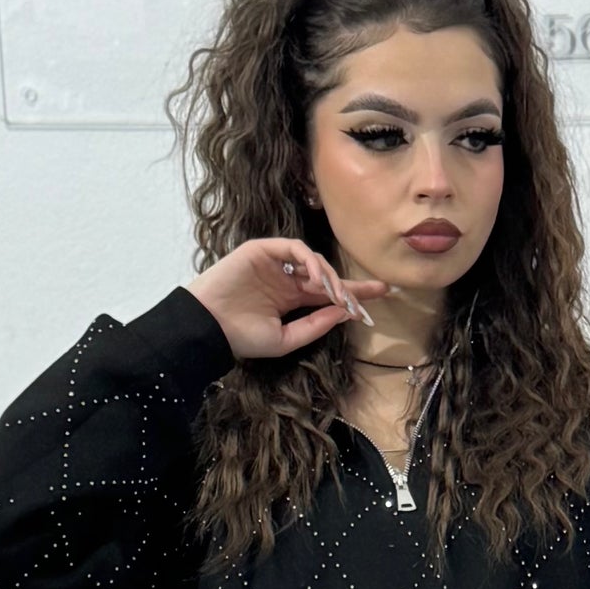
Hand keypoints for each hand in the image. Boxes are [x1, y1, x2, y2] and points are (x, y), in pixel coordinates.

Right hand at [184, 237, 390, 361]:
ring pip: (314, 262)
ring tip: (338, 297)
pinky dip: (311, 261)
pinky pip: (295, 249)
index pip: (328, 295)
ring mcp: (275, 263)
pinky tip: (319, 279)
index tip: (380, 297)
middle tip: (373, 295)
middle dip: (351, 286)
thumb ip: (315, 326)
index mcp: (291, 301)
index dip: (354, 295)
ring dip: (331, 278)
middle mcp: (286, 280)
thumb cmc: (242, 338)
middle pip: (327, 277)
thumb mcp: (286, 339)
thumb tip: (345, 314)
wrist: (209, 327)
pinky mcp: (262, 250)